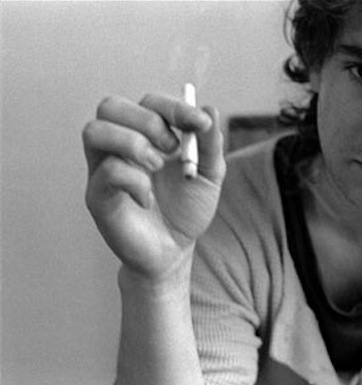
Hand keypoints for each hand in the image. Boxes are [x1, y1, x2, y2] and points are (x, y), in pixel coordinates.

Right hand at [83, 93, 225, 286]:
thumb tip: (209, 109)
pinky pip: (106, 171)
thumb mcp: (209, 174)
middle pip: (112, 106)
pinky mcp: (97, 195)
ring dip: (132, 143)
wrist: (175, 250)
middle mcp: (120, 145)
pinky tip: (149, 199)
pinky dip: (135, 181)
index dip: (175, 107)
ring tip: (157, 167)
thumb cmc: (187, 208)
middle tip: (172, 148)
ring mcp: (104, 168)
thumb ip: (210, 144)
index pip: (150, 102)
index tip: (200, 123)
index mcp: (148, 134)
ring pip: (95, 131)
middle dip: (148, 121)